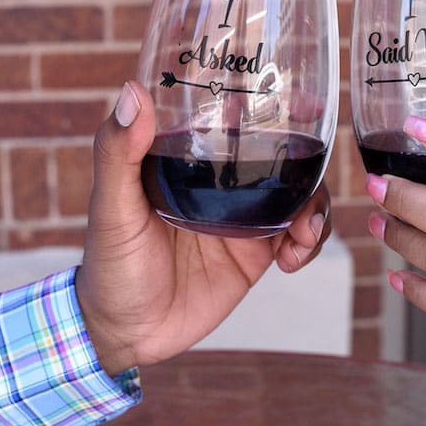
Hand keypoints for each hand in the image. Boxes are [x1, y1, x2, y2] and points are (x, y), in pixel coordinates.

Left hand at [76, 82, 330, 375]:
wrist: (129, 334)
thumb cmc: (109, 265)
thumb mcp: (112, 208)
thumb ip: (118, 154)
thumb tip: (132, 91)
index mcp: (191, 161)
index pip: (236, 122)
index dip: (270, 107)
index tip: (300, 100)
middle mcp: (221, 184)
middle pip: (279, 156)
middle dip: (308, 161)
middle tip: (315, 170)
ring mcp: (244, 218)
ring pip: (299, 196)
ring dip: (316, 207)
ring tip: (304, 234)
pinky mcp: (258, 254)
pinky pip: (298, 238)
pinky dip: (310, 243)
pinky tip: (294, 259)